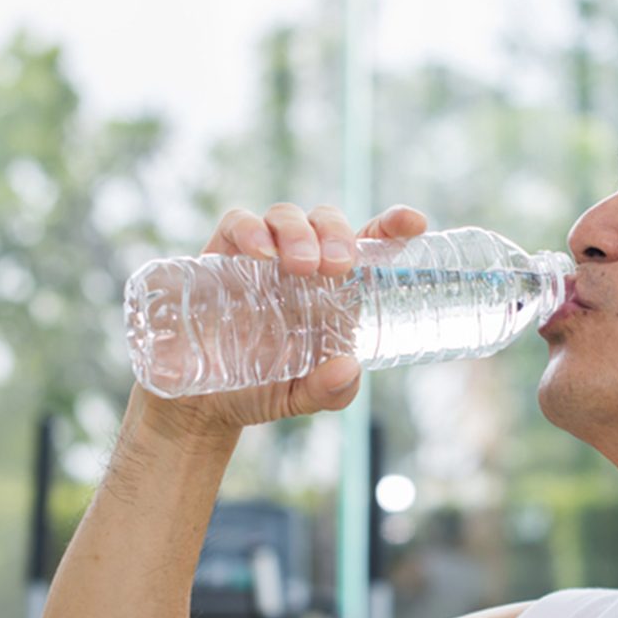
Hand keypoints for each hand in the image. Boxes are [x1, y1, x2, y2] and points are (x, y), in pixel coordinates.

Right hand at [133, 203, 429, 439]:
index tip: (414, 223)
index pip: (369, 246)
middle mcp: (302, 267)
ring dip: (300, 231)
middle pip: (327, 222)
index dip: (392, 226)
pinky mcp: (221, 257)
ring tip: (303, 266)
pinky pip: (237, 224)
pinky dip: (251, 230)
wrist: (203, 402)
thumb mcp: (305, 398)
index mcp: (335, 291)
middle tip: (339, 264)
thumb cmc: (265, 390)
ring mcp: (261, 258)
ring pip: (285, 215)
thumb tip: (349, 368)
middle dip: (337, 232)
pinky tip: (261, 254)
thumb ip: (331, 390)